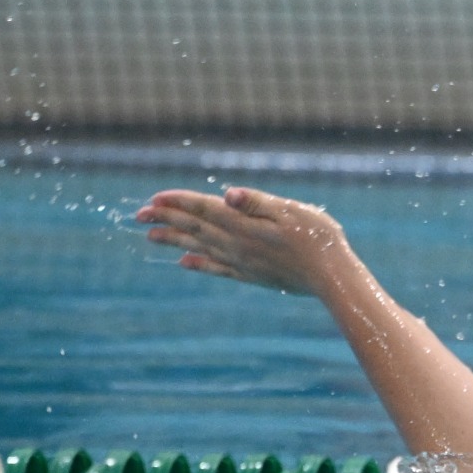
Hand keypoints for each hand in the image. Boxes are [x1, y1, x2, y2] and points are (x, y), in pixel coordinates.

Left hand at [137, 187, 354, 296]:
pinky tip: (185, 263)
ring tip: (151, 237)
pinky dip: (199, 264)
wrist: (333, 277)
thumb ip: (257, 202)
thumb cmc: (318, 238)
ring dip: (174, 241)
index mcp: (245, 225)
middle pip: (195, 229)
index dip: (178, 203)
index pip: (204, 209)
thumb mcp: (291, 211)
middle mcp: (238, 245)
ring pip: (200, 248)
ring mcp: (243, 262)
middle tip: (138, 216)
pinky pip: (217, 269)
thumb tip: (227, 194)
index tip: (153, 199)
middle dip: (166, 220)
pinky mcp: (252, 275)